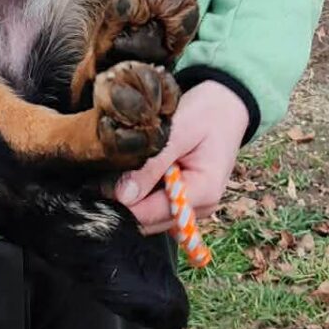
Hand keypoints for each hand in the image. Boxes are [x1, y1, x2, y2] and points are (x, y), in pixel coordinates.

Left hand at [114, 79, 248, 235]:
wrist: (227, 106)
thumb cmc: (207, 113)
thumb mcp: (179, 130)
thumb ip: (153, 164)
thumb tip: (123, 196)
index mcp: (203, 192)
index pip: (153, 214)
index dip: (123, 204)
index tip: (100, 184)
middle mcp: (200, 208)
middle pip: (150, 221)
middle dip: (126, 202)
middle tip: (107, 173)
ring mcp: (193, 207)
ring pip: (150, 217)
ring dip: (133, 198)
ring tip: (125, 168)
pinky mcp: (185, 201)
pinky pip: (156, 206)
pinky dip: (143, 193)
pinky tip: (138, 172)